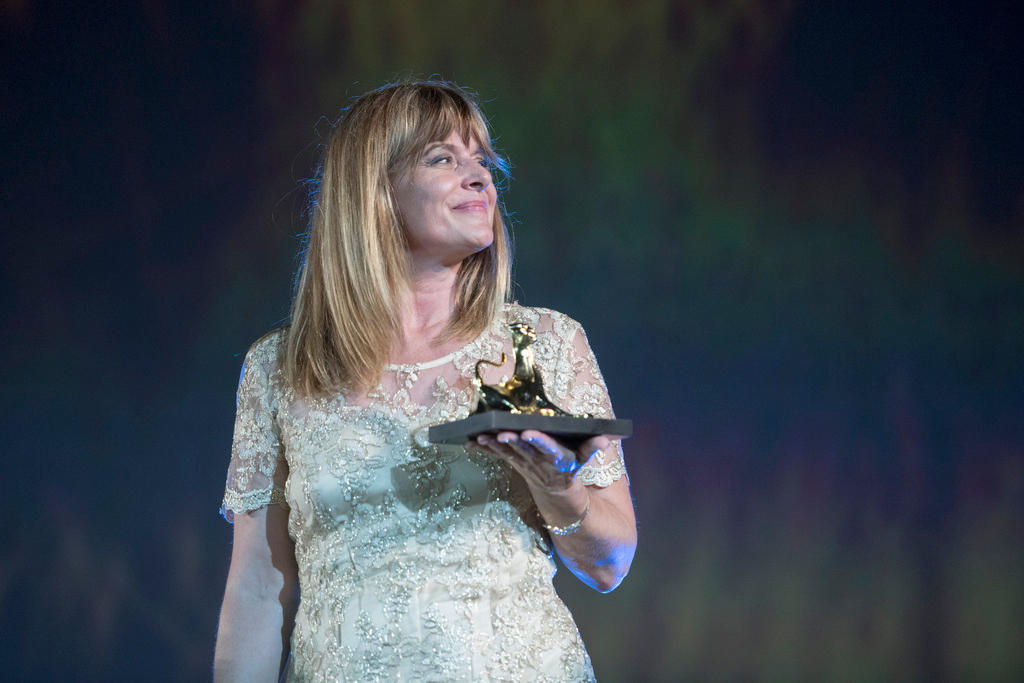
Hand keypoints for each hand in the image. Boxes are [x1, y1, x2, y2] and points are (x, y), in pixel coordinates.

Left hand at [468, 430, 610, 492]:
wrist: (557, 493)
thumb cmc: (570, 468)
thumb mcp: (584, 460)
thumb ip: (593, 447)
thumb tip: (606, 440)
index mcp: (556, 459)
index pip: (547, 448)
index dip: (538, 441)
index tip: (529, 433)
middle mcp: (538, 462)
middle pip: (523, 451)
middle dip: (511, 442)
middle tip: (500, 433)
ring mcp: (524, 465)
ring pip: (507, 454)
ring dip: (493, 446)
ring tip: (480, 436)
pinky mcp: (513, 464)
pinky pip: (497, 456)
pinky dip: (483, 449)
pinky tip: (469, 443)